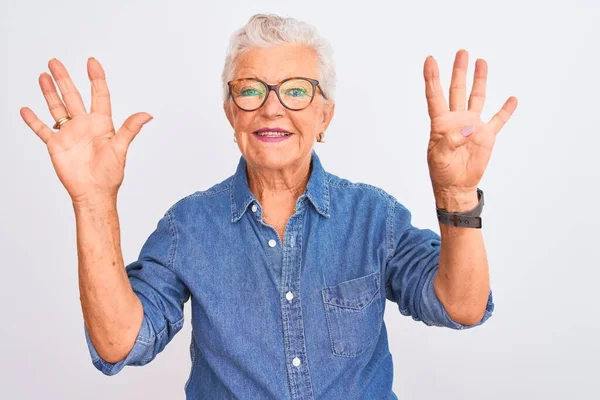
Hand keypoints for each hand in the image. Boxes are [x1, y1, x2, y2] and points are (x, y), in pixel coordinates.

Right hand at [20, 58, 152, 205]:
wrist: (94, 193)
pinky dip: (33, 120)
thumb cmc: (110, 174)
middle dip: (64, 79)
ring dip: (49, 92)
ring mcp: (69, 134)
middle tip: (55, 61)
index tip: (91, 62)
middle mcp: (84, 125)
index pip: (99, 95)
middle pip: (72, 96)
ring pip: (57, 108)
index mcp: (101, 124)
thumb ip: (130, 129)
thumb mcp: (120, 148)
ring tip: (43, 75)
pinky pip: (42, 130)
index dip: (96, 78)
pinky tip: (26, 109)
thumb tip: (148, 115)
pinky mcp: (56, 145)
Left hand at [423, 49, 517, 209]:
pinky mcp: (486, 136)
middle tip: (462, 52)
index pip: (435, 96)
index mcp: (440, 123)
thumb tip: (469, 128)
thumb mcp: (439, 157)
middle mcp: (456, 120)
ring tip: (481, 62)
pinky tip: (512, 98)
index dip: (432, 78)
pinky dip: (506, 110)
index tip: (430, 60)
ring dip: (479, 80)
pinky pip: (498, 120)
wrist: (456, 186)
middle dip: (459, 71)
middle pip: (457, 90)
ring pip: (477, 98)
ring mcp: (472, 126)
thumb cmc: (442, 172)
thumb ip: (450, 141)